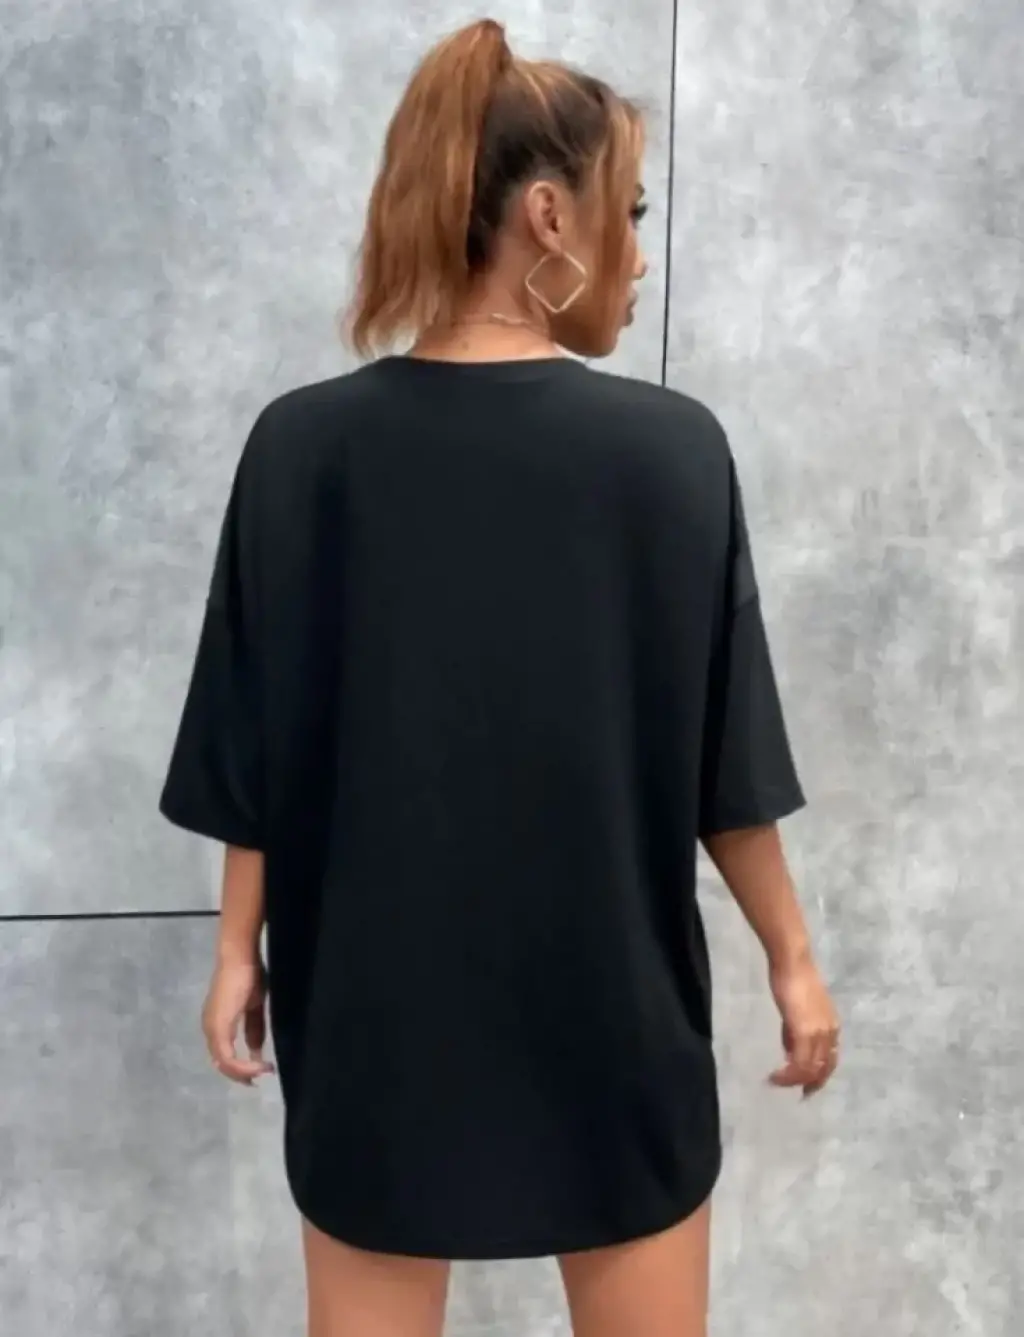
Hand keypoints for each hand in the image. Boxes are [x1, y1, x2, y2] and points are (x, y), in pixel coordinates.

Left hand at [202, 957, 274, 1084]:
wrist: (241, 958)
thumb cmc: (249, 976)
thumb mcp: (254, 1008)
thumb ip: (254, 1030)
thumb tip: (256, 1053)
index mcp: (216, 1023)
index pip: (223, 1055)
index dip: (240, 1067)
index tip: (261, 1071)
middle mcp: (209, 1029)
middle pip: (222, 1063)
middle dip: (241, 1074)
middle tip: (259, 1078)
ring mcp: (211, 1028)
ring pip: (223, 1062)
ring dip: (242, 1071)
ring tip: (261, 1073)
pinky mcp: (218, 1027)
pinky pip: (226, 1056)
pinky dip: (242, 1064)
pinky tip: (257, 1065)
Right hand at [768, 956, 839, 1097]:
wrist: (792, 963)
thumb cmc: (793, 979)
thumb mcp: (799, 1010)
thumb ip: (797, 1031)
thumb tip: (790, 1051)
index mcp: (831, 1026)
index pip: (830, 1059)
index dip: (820, 1075)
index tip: (807, 1086)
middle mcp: (829, 1033)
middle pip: (824, 1068)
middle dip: (811, 1084)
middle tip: (798, 1094)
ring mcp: (818, 1033)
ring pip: (811, 1069)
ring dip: (794, 1080)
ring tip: (778, 1082)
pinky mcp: (803, 1032)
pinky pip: (798, 1063)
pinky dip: (788, 1074)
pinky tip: (775, 1076)